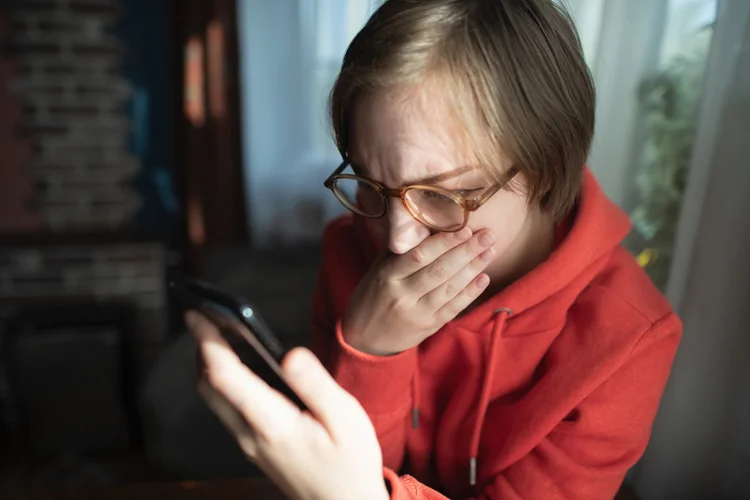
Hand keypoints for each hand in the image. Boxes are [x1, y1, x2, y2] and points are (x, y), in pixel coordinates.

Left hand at [187, 311, 388, 499]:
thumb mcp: (345, 419)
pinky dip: (223, 380)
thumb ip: (315, 384)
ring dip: (210, 364)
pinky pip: (227, 408)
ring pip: (214, 398)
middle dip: (202, 348)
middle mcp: (250, 434)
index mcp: (271, 423)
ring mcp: (249, 443)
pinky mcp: (254, 446)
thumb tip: (289, 354)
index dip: (207, 342)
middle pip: (209, 386)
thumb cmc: (350, 463)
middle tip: (205, 316)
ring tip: (220, 333)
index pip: (225, 376)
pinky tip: (241, 365)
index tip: (197, 313)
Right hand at [342, 228, 494, 355]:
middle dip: (467, 251)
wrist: (364, 339)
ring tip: (490, 251)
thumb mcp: (378, 269)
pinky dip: (470, 293)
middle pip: (439, 270)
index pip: (419, 255)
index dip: (444, 242)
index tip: (465, 228)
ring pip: (449, 288)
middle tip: (488, 235)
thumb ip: (400, 249)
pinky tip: (484, 278)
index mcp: (387, 275)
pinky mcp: (428, 327)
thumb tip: (424, 222)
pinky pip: (452, 308)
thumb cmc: (372, 296)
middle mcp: (402, 294)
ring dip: (473, 268)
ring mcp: (416, 313)